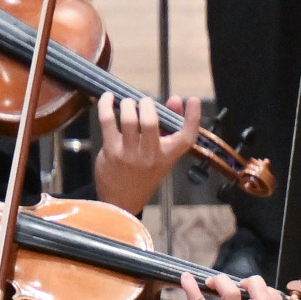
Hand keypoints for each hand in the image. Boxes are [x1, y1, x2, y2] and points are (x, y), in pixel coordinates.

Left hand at [90, 93, 205, 214]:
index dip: (193, 117)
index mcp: (168, 156)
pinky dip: (106, 105)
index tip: (193, 100)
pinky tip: (107, 98)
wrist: (122, 201)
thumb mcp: (162, 155)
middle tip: (144, 102)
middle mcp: (151, 156)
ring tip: (127, 103)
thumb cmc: (144, 173)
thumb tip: (174, 100)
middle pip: (150, 122)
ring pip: (128, 120)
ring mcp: (129, 155)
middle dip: (146, 104)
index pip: (187, 137)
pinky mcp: (111, 152)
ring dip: (127, 104)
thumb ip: (170, 126)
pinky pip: (108, 122)